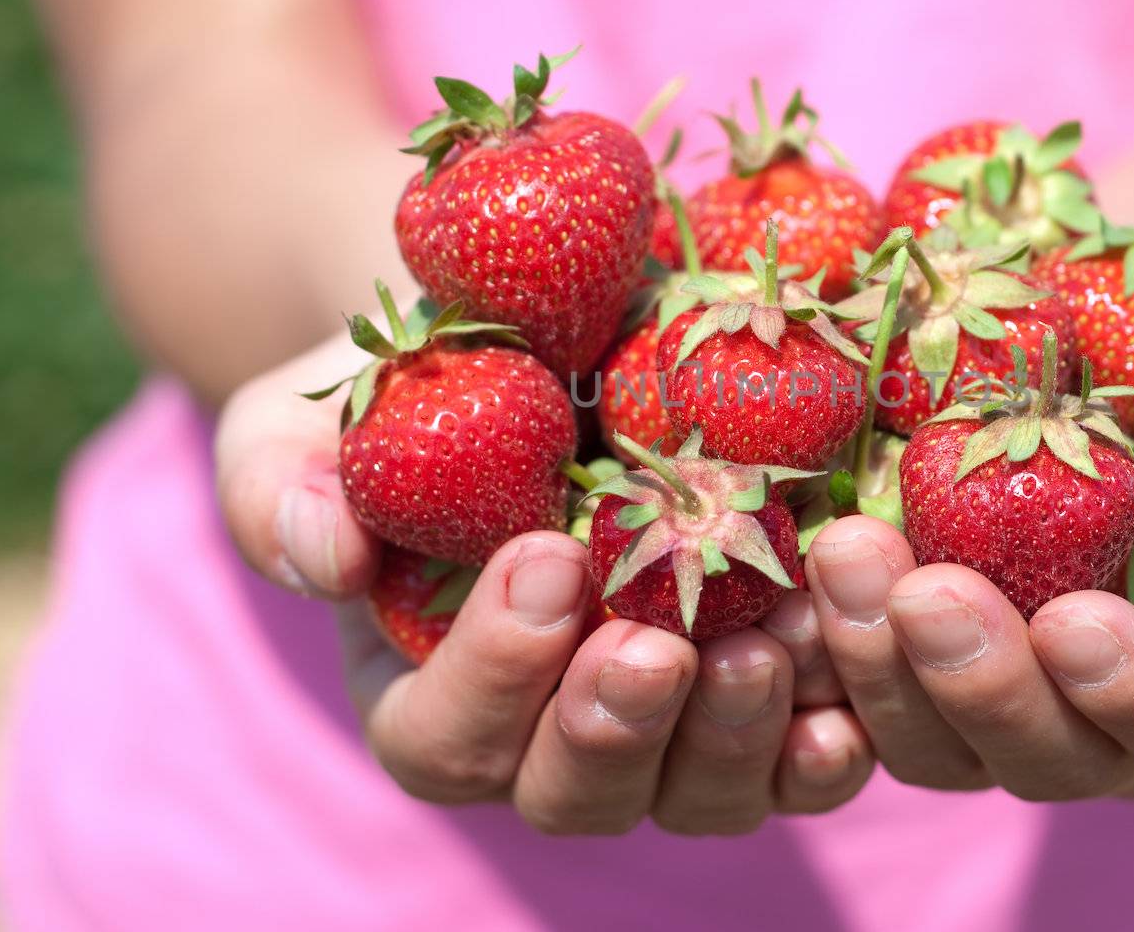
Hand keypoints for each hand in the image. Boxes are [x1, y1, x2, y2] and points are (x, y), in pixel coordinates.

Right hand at [214, 335, 874, 833]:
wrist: (539, 341)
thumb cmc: (411, 389)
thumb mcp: (310, 416)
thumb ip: (282, 486)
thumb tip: (321, 557)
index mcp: (432, 688)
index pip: (445, 738)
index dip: (489, 676)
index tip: (542, 562)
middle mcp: (550, 727)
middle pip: (577, 792)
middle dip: (617, 728)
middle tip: (658, 646)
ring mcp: (667, 718)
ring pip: (699, 790)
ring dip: (736, 734)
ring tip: (775, 642)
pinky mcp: (762, 681)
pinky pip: (798, 750)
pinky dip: (827, 733)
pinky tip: (851, 697)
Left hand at [802, 285, 1133, 797]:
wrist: (1081, 335)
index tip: (1074, 620)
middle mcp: (1109, 707)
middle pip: (1055, 759)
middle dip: (983, 687)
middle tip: (923, 590)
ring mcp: (998, 694)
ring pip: (937, 750)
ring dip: (882, 672)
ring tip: (844, 554)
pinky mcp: (904, 664)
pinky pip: (852, 702)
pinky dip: (815, 656)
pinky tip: (783, 583)